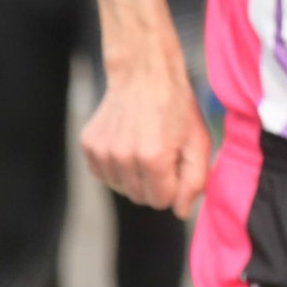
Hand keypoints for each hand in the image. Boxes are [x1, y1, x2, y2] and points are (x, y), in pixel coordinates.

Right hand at [81, 67, 213, 217]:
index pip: (162, 202)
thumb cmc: (176, 108)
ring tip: (144, 146)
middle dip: (155, 183)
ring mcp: (102, 151)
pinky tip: (127, 144)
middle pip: (140, 198)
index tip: (176, 162)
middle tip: (162, 152)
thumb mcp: (198, 141)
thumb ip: (195, 182)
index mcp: (153, 158)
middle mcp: (123, 157)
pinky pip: (104, 175)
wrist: (144, 74)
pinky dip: (117, 167)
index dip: (173, 185)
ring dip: (135, 176)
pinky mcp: (88, 145)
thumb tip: (180, 212)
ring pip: (121, 189)